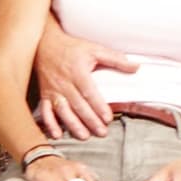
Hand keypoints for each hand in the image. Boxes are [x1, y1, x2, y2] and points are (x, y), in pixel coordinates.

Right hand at [30, 22, 118, 137]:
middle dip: (90, 120)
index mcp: (78, 72)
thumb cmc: (71, 47)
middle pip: (78, 105)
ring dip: (73, 124)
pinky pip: (45, 111)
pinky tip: (57, 134)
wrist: (44, 44)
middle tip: (102, 132)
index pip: (89, 92)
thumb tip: (136, 67)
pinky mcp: (45, 95)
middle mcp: (64, 83)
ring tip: (84, 136)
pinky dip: (49, 124)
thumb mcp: (94, 49)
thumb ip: (115, 59)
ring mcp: (53, 90)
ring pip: (63, 111)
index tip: (108, 118)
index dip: (98, 106)